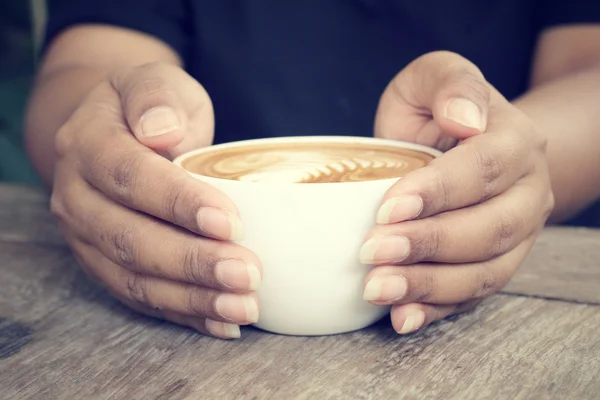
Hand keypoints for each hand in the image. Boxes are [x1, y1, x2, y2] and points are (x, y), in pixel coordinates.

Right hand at [51, 62, 261, 338]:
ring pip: (134, 278)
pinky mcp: (105, 265)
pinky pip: (140, 298)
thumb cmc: (151, 109)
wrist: (117, 135)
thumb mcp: (156, 82)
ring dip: (192, 298)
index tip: (229, 222)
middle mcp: (78, 197)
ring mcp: (87, 238)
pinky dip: (183, 313)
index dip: (178, 203)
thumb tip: (161, 129)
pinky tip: (223, 322)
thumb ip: (157, 97)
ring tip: (243, 306)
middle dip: (192, 262)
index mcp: (87, 144)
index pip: (130, 177)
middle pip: (130, 239)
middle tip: (247, 274)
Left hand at [363, 51, 553, 333]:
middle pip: (488, 229)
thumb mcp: (438, 77)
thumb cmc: (441, 111)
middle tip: (371, 254)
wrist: (470, 144)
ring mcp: (518, 235)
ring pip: (484, 271)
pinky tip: (402, 316)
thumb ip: (449, 83)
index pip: (482, 169)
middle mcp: (528, 193)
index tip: (387, 209)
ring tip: (378, 289)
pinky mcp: (496, 263)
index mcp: (516, 141)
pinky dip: (437, 310)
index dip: (436, 192)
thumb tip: (462, 116)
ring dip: (429, 285)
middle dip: (427, 245)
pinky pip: (473, 296)